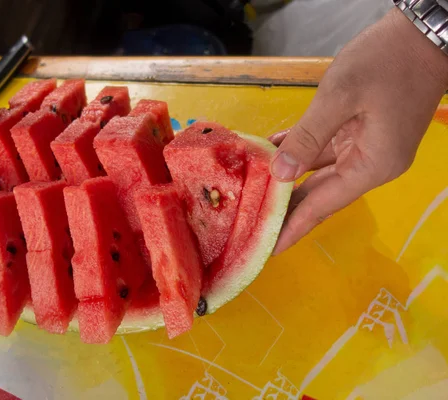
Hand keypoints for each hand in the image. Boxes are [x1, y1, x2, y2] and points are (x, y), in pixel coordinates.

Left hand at [269, 8, 447, 253]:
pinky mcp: (360, 129)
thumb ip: (308, 137)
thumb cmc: (386, 62)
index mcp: (373, 165)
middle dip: (288, 208)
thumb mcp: (341, 97)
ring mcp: (366, 146)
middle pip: (321, 193)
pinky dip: (298, 149)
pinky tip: (270, 150)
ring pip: (318, 171)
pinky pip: (323, 147)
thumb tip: (281, 173)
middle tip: (254, 225)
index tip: (270, 249)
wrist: (423, 32)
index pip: (324, 204)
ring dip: (287, 177)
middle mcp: (370, 163)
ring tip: (253, 192)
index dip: (295, 226)